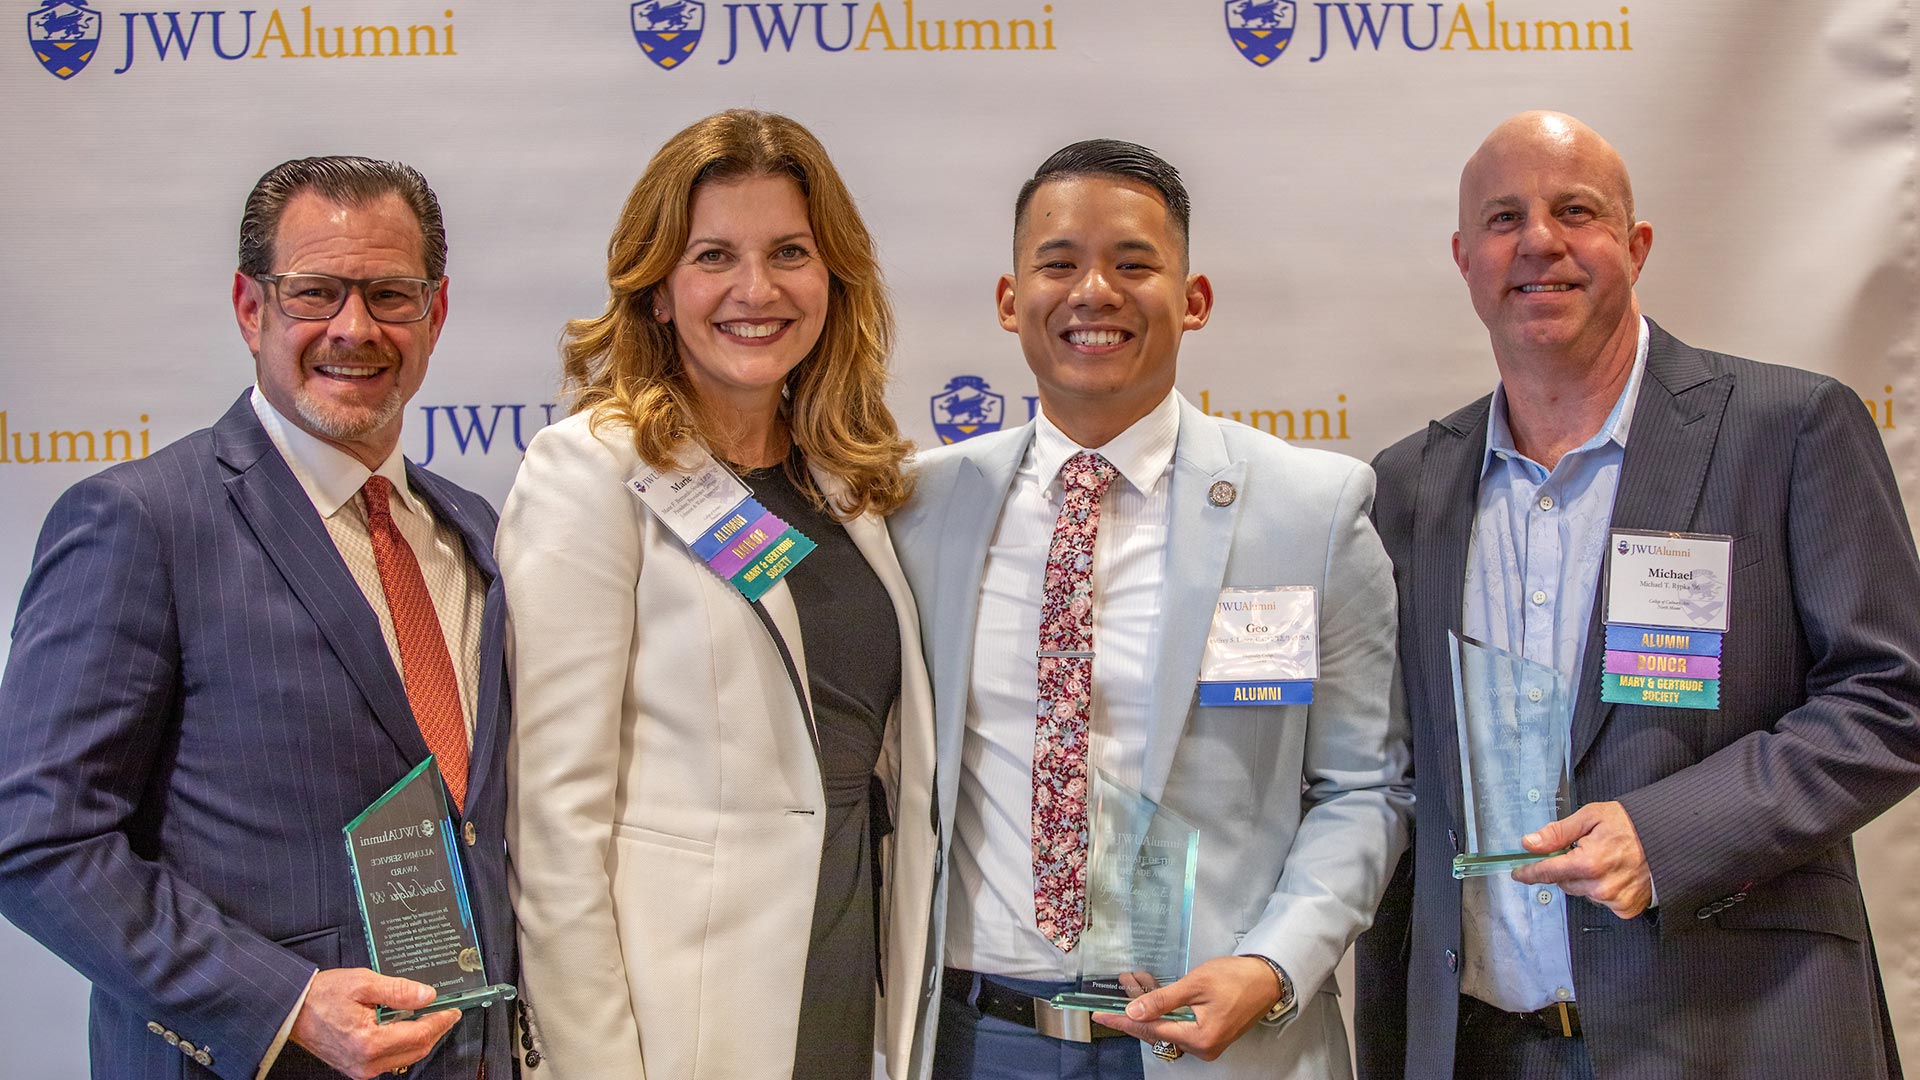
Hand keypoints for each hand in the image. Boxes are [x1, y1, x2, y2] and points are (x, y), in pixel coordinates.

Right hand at [289, 968, 459, 1079]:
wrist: (293, 1010)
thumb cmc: (322, 995)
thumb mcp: (363, 983)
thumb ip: (398, 990)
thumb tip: (428, 996)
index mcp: (369, 1042)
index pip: (419, 1035)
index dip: (441, 1021)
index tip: (453, 1010)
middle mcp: (366, 1062)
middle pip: (416, 1050)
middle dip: (435, 1031)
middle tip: (447, 1013)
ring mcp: (361, 1068)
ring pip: (405, 1057)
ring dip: (420, 1038)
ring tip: (429, 1017)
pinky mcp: (356, 1068)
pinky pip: (390, 1059)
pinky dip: (403, 1044)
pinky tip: (406, 1026)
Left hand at [1091, 956, 1280, 1061]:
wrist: (1268, 978)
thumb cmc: (1236, 979)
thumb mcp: (1195, 985)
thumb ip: (1162, 1000)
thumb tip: (1133, 1012)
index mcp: (1199, 1039)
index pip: (1151, 1030)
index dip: (1124, 1020)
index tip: (1101, 1014)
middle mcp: (1202, 1047)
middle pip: (1157, 1028)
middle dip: (1136, 1006)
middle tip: (1118, 987)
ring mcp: (1206, 1041)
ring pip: (1166, 1022)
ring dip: (1150, 1001)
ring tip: (1134, 979)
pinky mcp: (1208, 1031)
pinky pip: (1178, 1021)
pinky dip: (1164, 1004)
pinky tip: (1152, 986)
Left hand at [1510, 800, 1652, 918]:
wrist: (1669, 838)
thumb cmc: (1630, 824)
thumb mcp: (1590, 817)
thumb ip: (1558, 832)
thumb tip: (1530, 843)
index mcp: (1589, 862)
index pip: (1547, 872)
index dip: (1529, 872)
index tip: (1518, 874)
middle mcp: (1600, 886)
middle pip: (1564, 882)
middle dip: (1565, 868)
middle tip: (1580, 851)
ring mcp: (1614, 900)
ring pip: (1582, 892)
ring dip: (1584, 879)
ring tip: (1603, 860)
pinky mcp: (1626, 909)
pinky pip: (1602, 902)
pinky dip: (1602, 890)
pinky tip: (1614, 874)